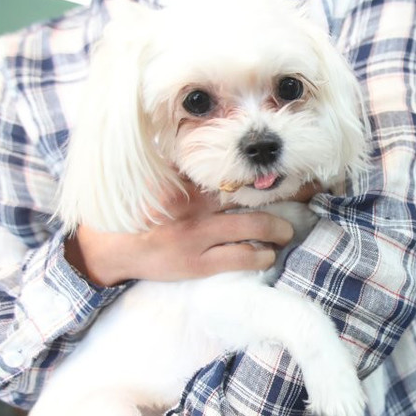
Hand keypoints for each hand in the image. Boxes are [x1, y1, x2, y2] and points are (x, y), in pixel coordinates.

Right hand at [65, 179, 321, 286]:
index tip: (289, 166)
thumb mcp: (159, 180)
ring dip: (277, 230)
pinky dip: (260, 255)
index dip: (263, 169)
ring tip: (287, 232)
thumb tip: (225, 151)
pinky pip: (240, 258)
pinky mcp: (198, 263)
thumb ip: (188, 168)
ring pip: (251, 228)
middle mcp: (194, 205)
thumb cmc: (139, 211)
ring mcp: (197, 236)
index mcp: (185, 181)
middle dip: (283, 195)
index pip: (232, 170)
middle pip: (250, 195)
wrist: (111, 248)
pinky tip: (268, 254)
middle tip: (304, 195)